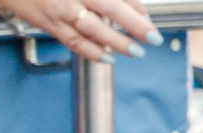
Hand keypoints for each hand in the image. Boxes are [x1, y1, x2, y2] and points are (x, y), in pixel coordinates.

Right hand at [0, 0, 155, 61]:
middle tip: (152, 38)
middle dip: (134, 27)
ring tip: (134, 52)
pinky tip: (105, 58)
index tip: (149, 18)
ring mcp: (61, 13)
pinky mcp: (50, 26)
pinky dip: (90, 51)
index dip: (136, 8)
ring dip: (115, 43)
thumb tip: (129, 3)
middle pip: (111, 11)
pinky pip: (72, 41)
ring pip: (93, 30)